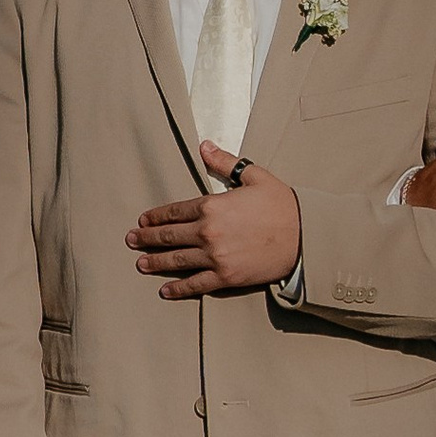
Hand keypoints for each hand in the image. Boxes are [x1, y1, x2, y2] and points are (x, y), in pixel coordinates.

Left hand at [129, 149, 304, 297]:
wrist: (304, 236)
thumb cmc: (282, 204)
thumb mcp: (254, 176)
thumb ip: (225, 162)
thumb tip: (204, 146)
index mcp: (212, 205)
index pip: (175, 211)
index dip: (156, 217)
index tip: (143, 221)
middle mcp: (208, 232)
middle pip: (169, 236)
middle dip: (147, 239)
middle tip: (131, 241)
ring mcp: (215, 257)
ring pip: (177, 261)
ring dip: (155, 263)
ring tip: (140, 264)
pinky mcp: (226, 277)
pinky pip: (196, 284)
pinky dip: (179, 288)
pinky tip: (166, 290)